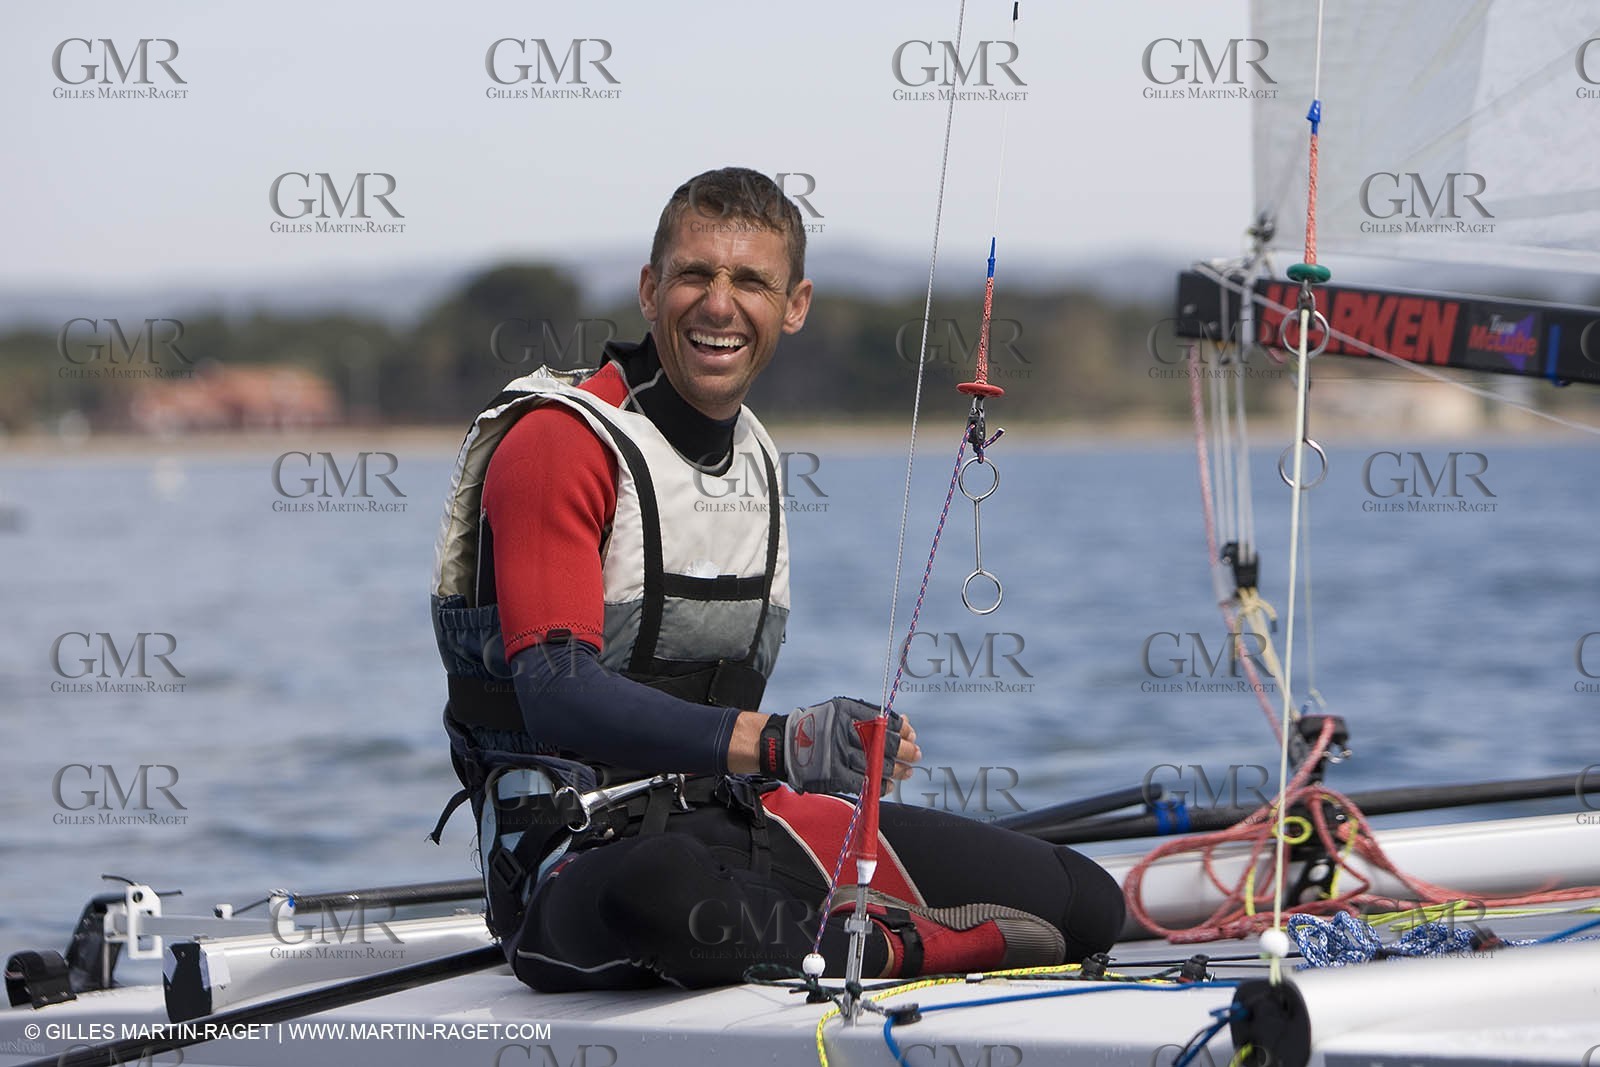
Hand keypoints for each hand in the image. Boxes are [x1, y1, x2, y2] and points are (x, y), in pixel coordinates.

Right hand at [758, 698, 921, 795]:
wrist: (784, 744)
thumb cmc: (818, 726)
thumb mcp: (842, 710)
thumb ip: (871, 715)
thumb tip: (904, 723)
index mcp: (848, 712)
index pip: (884, 721)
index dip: (902, 730)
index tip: (911, 735)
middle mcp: (845, 731)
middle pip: (885, 744)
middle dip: (906, 751)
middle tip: (916, 755)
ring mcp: (839, 754)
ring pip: (877, 765)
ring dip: (897, 770)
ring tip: (907, 772)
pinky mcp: (834, 775)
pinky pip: (863, 783)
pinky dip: (879, 786)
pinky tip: (888, 785)